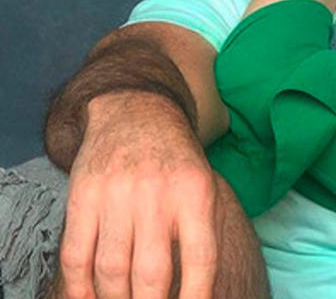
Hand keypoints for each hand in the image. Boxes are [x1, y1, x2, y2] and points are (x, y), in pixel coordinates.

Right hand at [58, 93, 218, 298]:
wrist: (136, 112)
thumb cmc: (176, 161)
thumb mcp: (203, 185)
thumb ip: (201, 232)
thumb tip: (196, 290)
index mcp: (196, 193)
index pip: (200, 258)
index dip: (196, 295)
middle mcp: (157, 194)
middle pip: (152, 272)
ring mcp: (117, 195)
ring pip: (112, 269)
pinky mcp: (83, 195)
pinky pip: (76, 254)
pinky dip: (79, 286)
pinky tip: (88, 298)